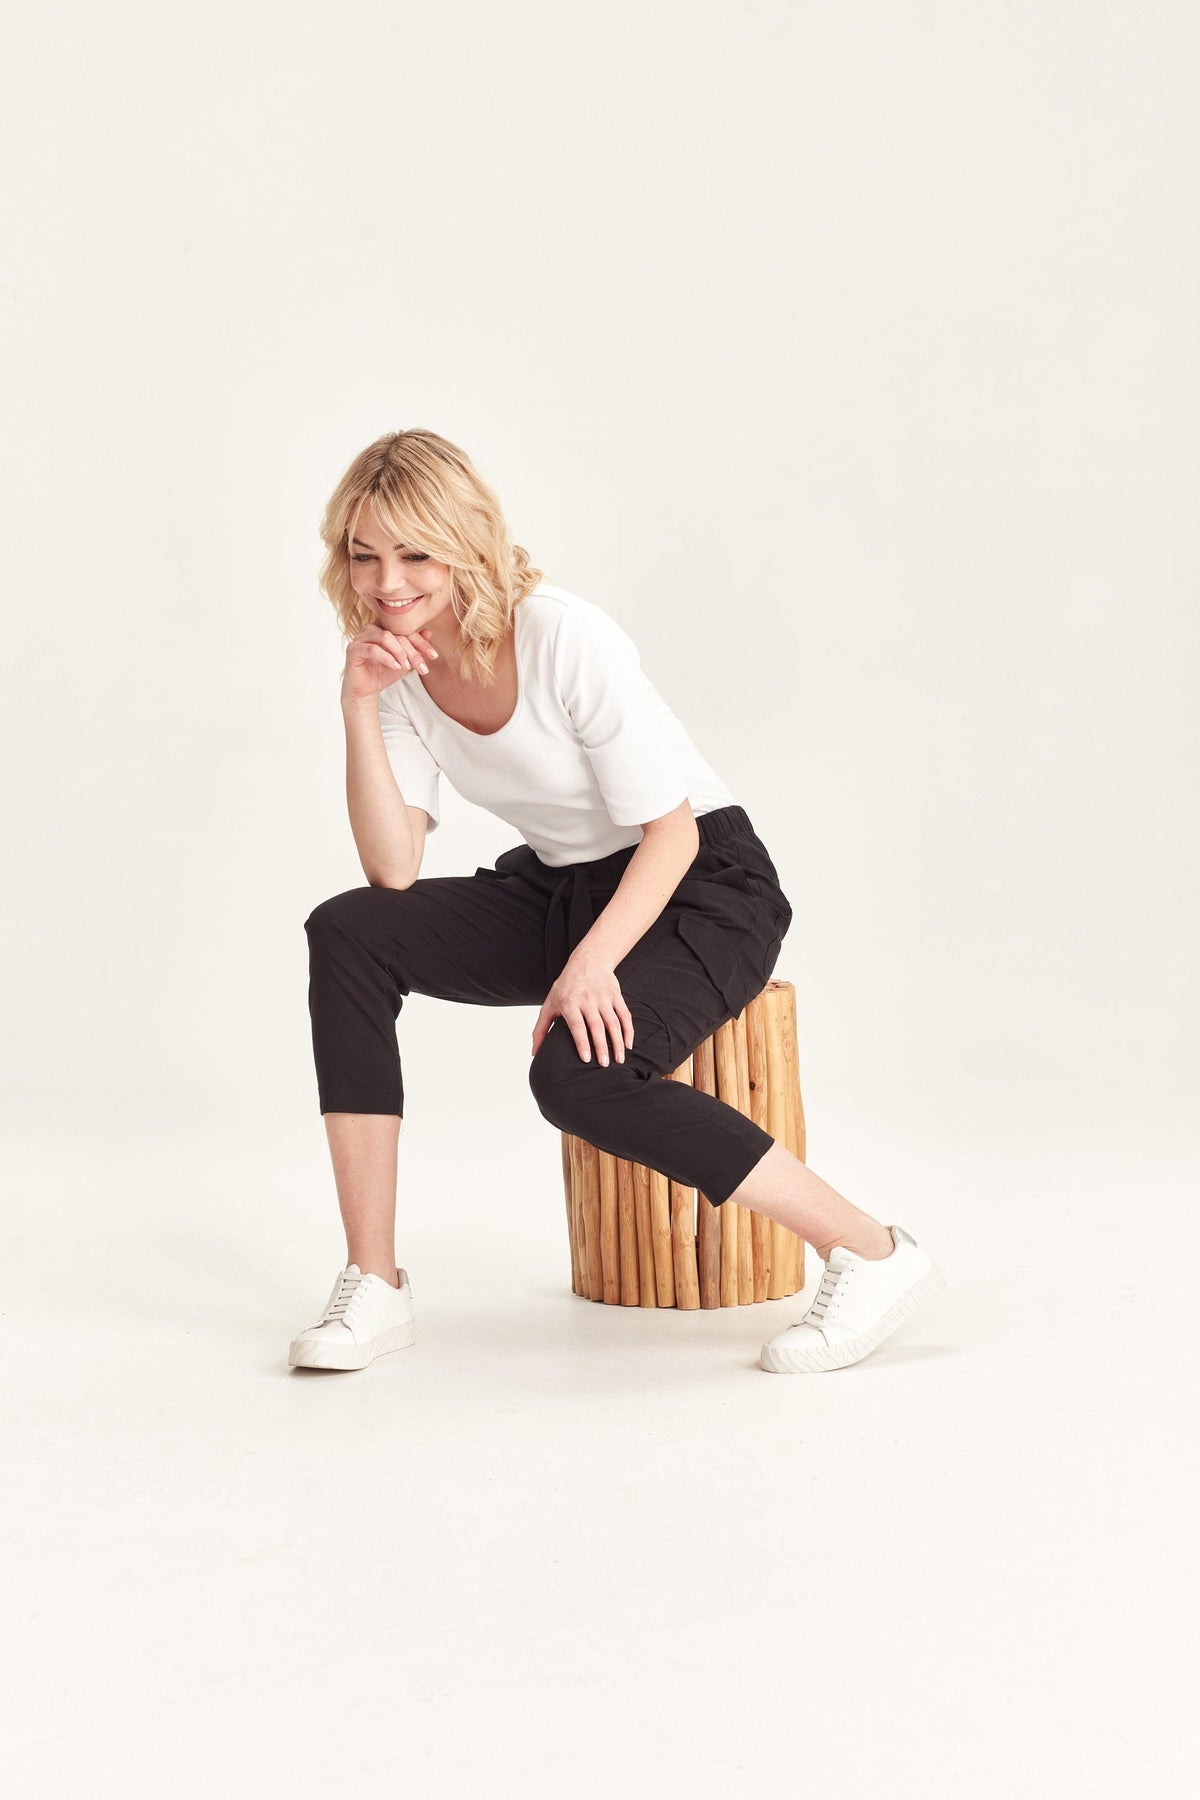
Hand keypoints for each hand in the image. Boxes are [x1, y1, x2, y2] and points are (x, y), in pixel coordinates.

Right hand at [341, 625, 438, 702]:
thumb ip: (414, 647)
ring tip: (407, 666)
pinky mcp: (353, 649)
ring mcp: (360, 637)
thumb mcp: (404, 661)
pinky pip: (372, 649)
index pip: (406, 630)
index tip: (434, 656)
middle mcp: (371, 629)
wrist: (366, 690)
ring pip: (385, 637)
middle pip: (397, 634)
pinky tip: (396, 667)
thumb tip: (429, 632)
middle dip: (412, 651)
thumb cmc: (383, 673)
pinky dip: (387, 658)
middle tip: (422, 667)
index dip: (421, 643)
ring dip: (400, 652)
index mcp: (383, 628)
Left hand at [531, 949, 634, 1065]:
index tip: (586, 1058)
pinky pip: (625, 1015)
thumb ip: (540, 1029)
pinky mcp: (616, 995)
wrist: (587, 960)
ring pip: (613, 1023)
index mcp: (569, 1002)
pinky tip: (628, 1044)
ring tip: (618, 1059)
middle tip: (604, 1064)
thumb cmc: (565, 987)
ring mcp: (603, 997)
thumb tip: (534, 1053)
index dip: (581, 1042)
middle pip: (596, 1026)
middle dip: (601, 1047)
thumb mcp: (549, 1004)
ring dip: (618, 1042)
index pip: (577, 1025)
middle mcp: (587, 999)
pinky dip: (628, 1030)